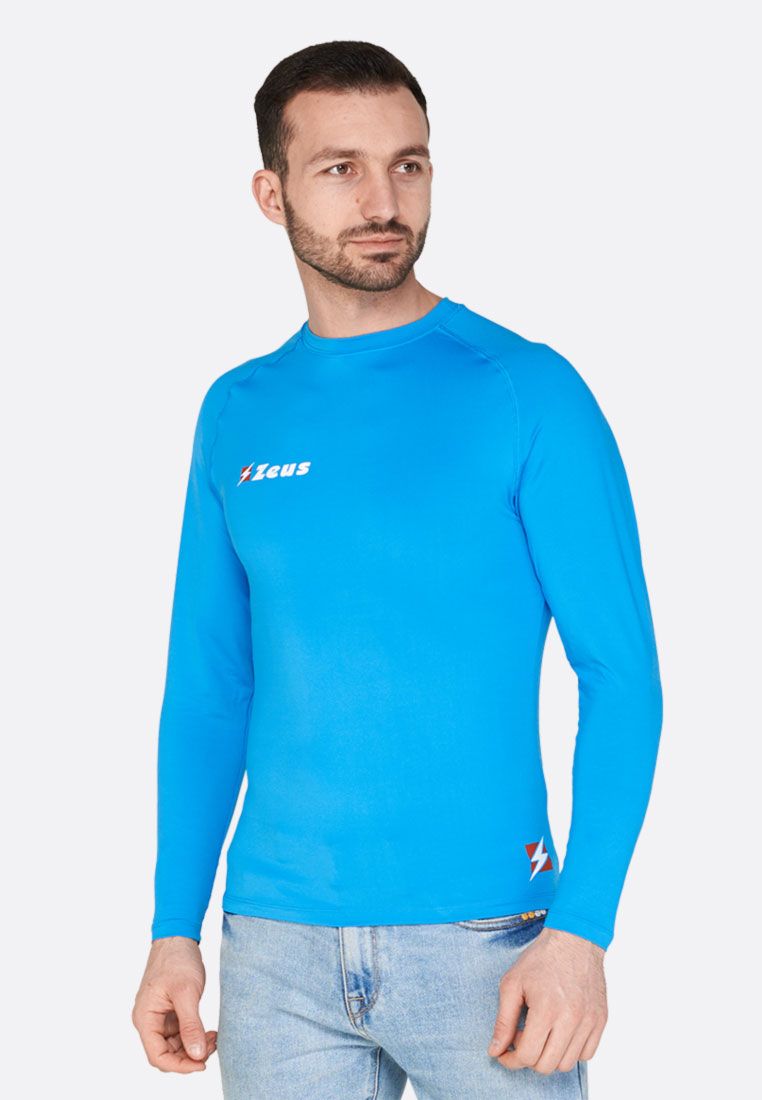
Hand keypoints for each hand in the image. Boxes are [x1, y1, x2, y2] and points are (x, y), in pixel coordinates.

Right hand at [132, 935, 217, 1072]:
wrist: (178, 937)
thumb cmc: (177, 961)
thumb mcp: (187, 993)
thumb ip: (191, 1026)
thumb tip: (197, 1055)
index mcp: (145, 1018)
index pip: (157, 1056)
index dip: (179, 1066)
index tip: (202, 1064)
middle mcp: (148, 1021)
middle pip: (166, 1053)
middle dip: (190, 1055)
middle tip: (212, 1046)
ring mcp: (159, 1016)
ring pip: (175, 1045)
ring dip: (194, 1046)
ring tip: (214, 1038)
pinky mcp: (169, 1011)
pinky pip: (180, 1033)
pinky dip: (194, 1035)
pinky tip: (209, 1032)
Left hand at [487, 927, 607, 1073]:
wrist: (574, 939)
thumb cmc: (541, 959)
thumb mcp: (512, 984)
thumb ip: (503, 1021)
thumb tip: (495, 1051)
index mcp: (546, 1009)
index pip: (527, 1056)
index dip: (511, 1059)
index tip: (505, 1052)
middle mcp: (571, 1019)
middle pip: (547, 1065)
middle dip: (529, 1058)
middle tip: (522, 1038)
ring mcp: (589, 1021)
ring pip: (567, 1064)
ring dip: (550, 1056)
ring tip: (542, 1034)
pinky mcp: (601, 1020)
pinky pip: (587, 1054)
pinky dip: (571, 1051)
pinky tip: (560, 1032)